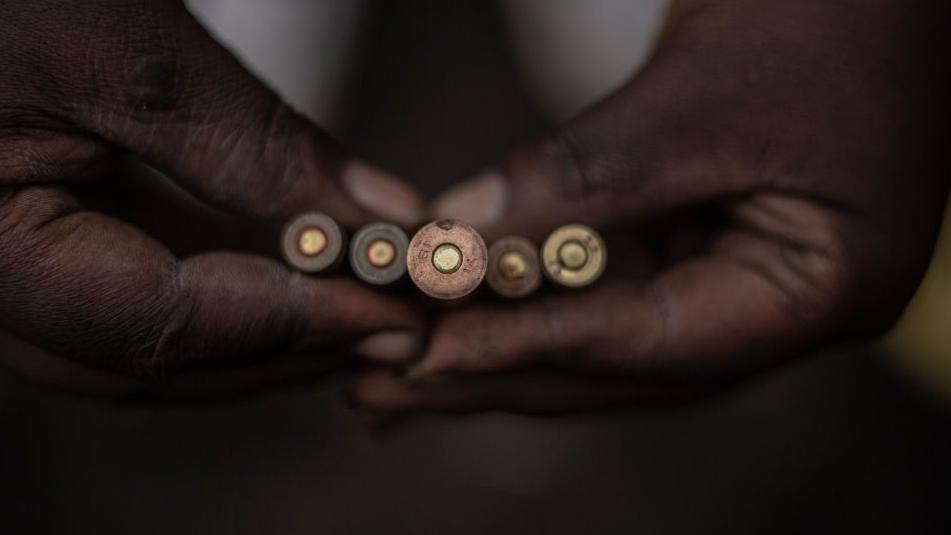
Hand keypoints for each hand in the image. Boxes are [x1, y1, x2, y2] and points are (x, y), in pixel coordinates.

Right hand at [0, 0, 424, 396]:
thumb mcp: (137, 54)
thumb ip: (254, 147)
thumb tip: (378, 218)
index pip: (157, 325)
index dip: (291, 327)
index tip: (394, 319)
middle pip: (149, 359)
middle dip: (281, 351)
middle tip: (388, 332)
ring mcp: (4, 259)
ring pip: (141, 334)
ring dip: (255, 328)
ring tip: (355, 307)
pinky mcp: (31, 225)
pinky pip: (129, 281)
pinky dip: (217, 282)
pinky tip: (291, 267)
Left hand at [352, 0, 950, 412]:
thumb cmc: (827, 12)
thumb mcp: (701, 98)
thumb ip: (588, 175)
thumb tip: (461, 234)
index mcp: (823, 290)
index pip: (653, 341)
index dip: (536, 346)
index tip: (432, 352)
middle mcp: (780, 304)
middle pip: (622, 366)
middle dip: (505, 372)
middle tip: (393, 387)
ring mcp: (741, 276)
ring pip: (608, 335)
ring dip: (511, 345)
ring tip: (408, 367)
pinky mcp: (701, 241)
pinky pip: (609, 286)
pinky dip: (538, 295)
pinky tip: (472, 307)